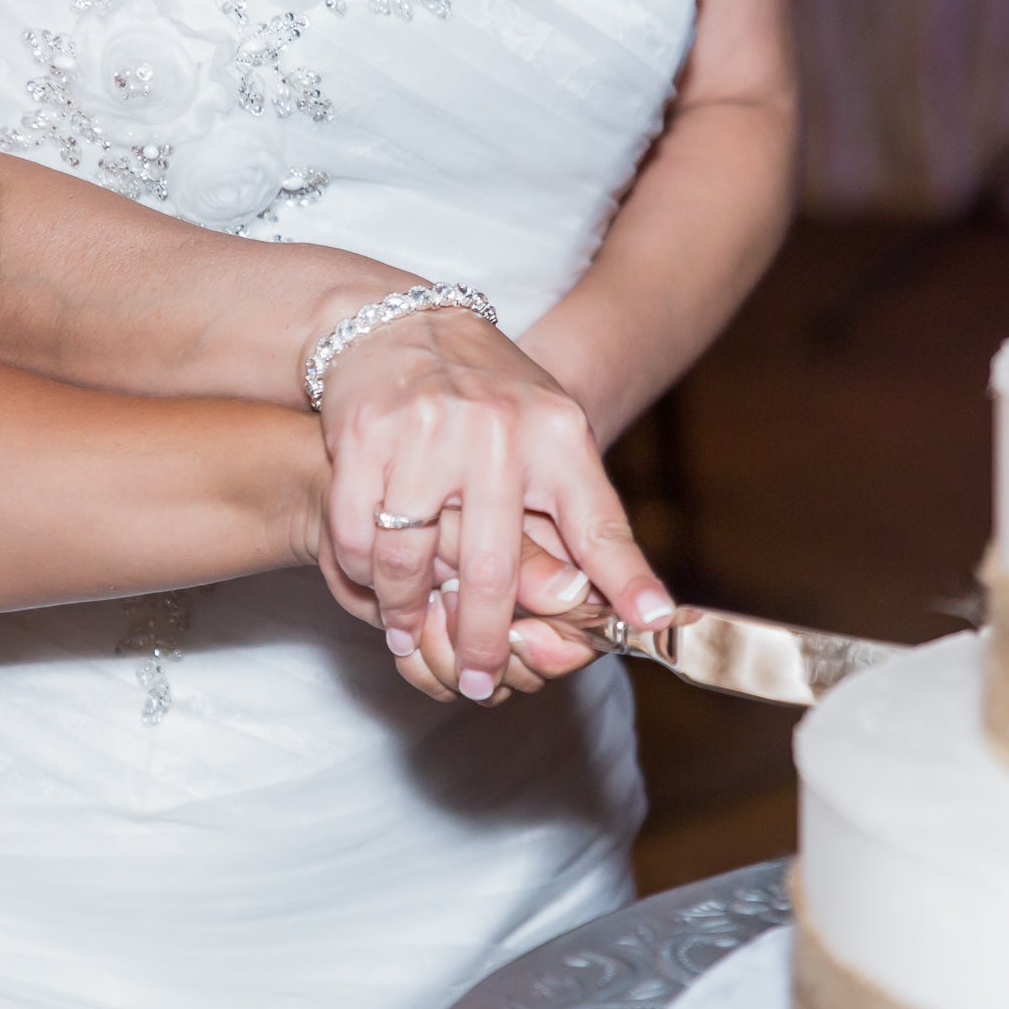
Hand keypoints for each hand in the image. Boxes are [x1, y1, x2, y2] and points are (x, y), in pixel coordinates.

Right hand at [317, 306, 672, 697]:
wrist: (401, 325)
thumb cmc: (486, 394)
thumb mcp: (551, 436)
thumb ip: (582, 515)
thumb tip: (638, 608)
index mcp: (557, 434)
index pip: (599, 522)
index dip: (626, 580)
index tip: (648, 626)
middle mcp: (498, 431)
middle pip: (494, 569)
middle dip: (485, 640)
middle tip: (480, 682)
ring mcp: (428, 431)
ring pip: (411, 560)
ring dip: (407, 613)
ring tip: (410, 637)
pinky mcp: (365, 434)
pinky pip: (359, 533)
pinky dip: (362, 571)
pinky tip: (372, 584)